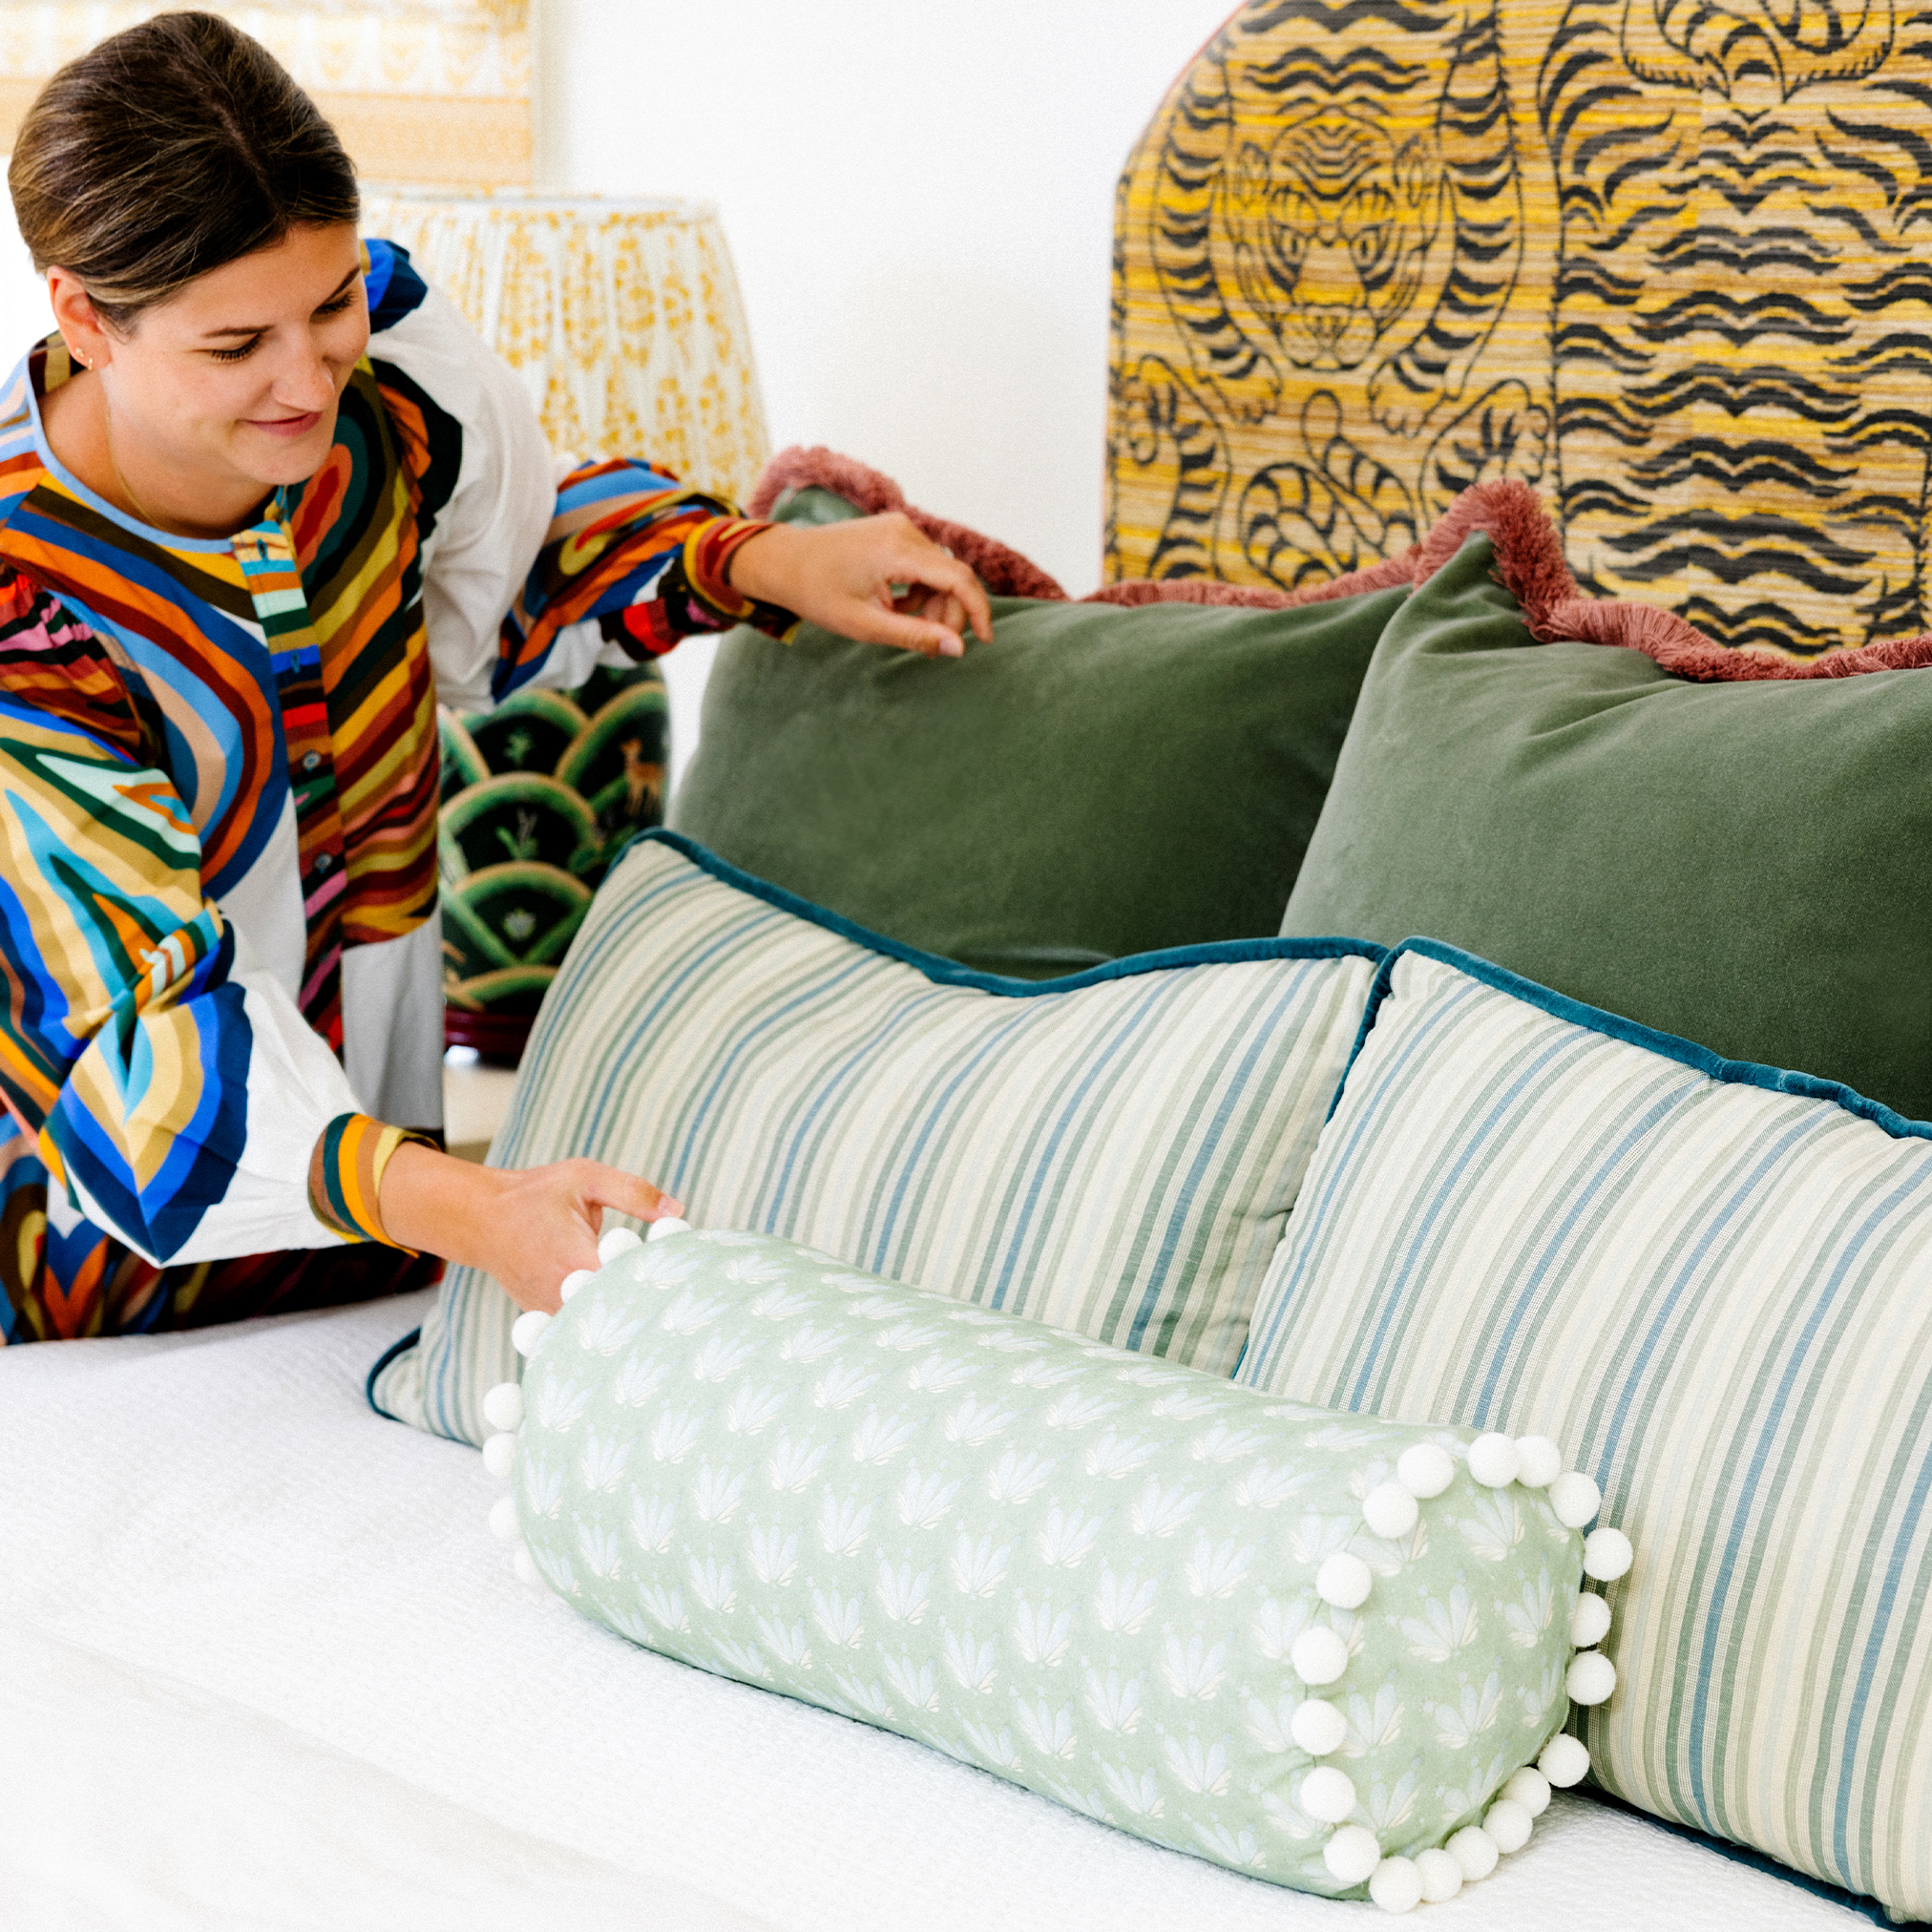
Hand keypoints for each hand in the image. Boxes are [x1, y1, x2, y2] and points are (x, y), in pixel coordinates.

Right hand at [378, 1142, 682, 1312]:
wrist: (481, 1219)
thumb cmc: (535, 1195)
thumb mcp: (586, 1178)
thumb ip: (633, 1192)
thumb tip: (679, 1211)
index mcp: (575, 1261)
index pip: (627, 1288)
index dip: (658, 1286)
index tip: (686, 1280)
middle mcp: (561, 1297)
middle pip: (617, 1320)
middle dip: (649, 1311)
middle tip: (685, 1308)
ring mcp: (550, 1314)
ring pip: (596, 1333)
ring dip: (627, 1321)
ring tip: (663, 1316)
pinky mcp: (545, 1320)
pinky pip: (578, 1332)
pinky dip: (603, 1325)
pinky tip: (632, 1317)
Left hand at [729, 511, 993, 657]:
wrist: (784, 561)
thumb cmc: (817, 592)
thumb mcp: (865, 624)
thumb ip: (915, 635)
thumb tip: (958, 649)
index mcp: (897, 550)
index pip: (959, 578)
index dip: (978, 611)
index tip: (984, 641)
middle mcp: (904, 531)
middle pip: (952, 577)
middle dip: (947, 615)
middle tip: (929, 647)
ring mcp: (900, 527)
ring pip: (939, 573)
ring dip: (931, 604)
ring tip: (900, 624)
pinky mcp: (895, 531)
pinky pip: (924, 564)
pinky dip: (919, 590)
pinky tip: (894, 605)